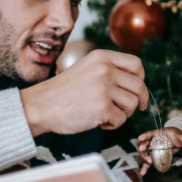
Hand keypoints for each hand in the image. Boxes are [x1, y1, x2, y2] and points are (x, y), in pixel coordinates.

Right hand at [20, 50, 148, 135]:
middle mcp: (105, 69)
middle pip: (138, 86)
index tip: (138, 89)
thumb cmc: (63, 91)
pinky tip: (99, 121)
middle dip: (139, 100)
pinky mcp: (102, 108)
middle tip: (134, 109)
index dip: (141, 78)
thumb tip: (137, 83)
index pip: (136, 64)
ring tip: (107, 114)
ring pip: (132, 103)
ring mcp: (104, 88)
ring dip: (123, 113)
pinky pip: (121, 119)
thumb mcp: (87, 68)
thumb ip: (109, 70)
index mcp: (102, 57)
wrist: (40, 106)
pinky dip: (113, 124)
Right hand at [137, 127, 181, 174]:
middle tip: (142, 150)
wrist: (175, 141)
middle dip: (143, 147)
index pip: (150, 133)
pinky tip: (142, 173)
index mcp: (158, 134)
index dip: (145, 135)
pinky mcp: (154, 156)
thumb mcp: (180, 137)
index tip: (140, 138)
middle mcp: (153, 141)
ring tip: (148, 162)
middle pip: (145, 144)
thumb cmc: (176, 137)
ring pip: (145, 153)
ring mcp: (152, 149)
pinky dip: (145, 167)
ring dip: (144, 157)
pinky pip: (148, 162)